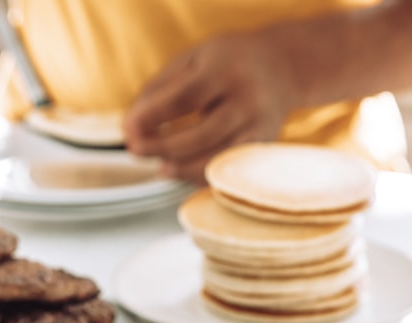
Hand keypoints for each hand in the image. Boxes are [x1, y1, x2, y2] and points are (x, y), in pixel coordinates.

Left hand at [123, 31, 290, 183]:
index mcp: (226, 70)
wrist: (283, 67)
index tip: (128, 129)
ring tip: (160, 167)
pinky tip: (182, 169)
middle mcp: (248, 99)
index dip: (153, 117)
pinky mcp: (263, 146)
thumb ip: (160, 89)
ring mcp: (259, 126)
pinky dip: (201, 175)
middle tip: (136, 149)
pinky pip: (229, 169)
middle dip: (162, 146)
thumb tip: (130, 127)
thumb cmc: (227, 62)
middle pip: (200, 135)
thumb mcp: (193, 60)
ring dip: (182, 168)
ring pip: (217, 159)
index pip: (184, 99)